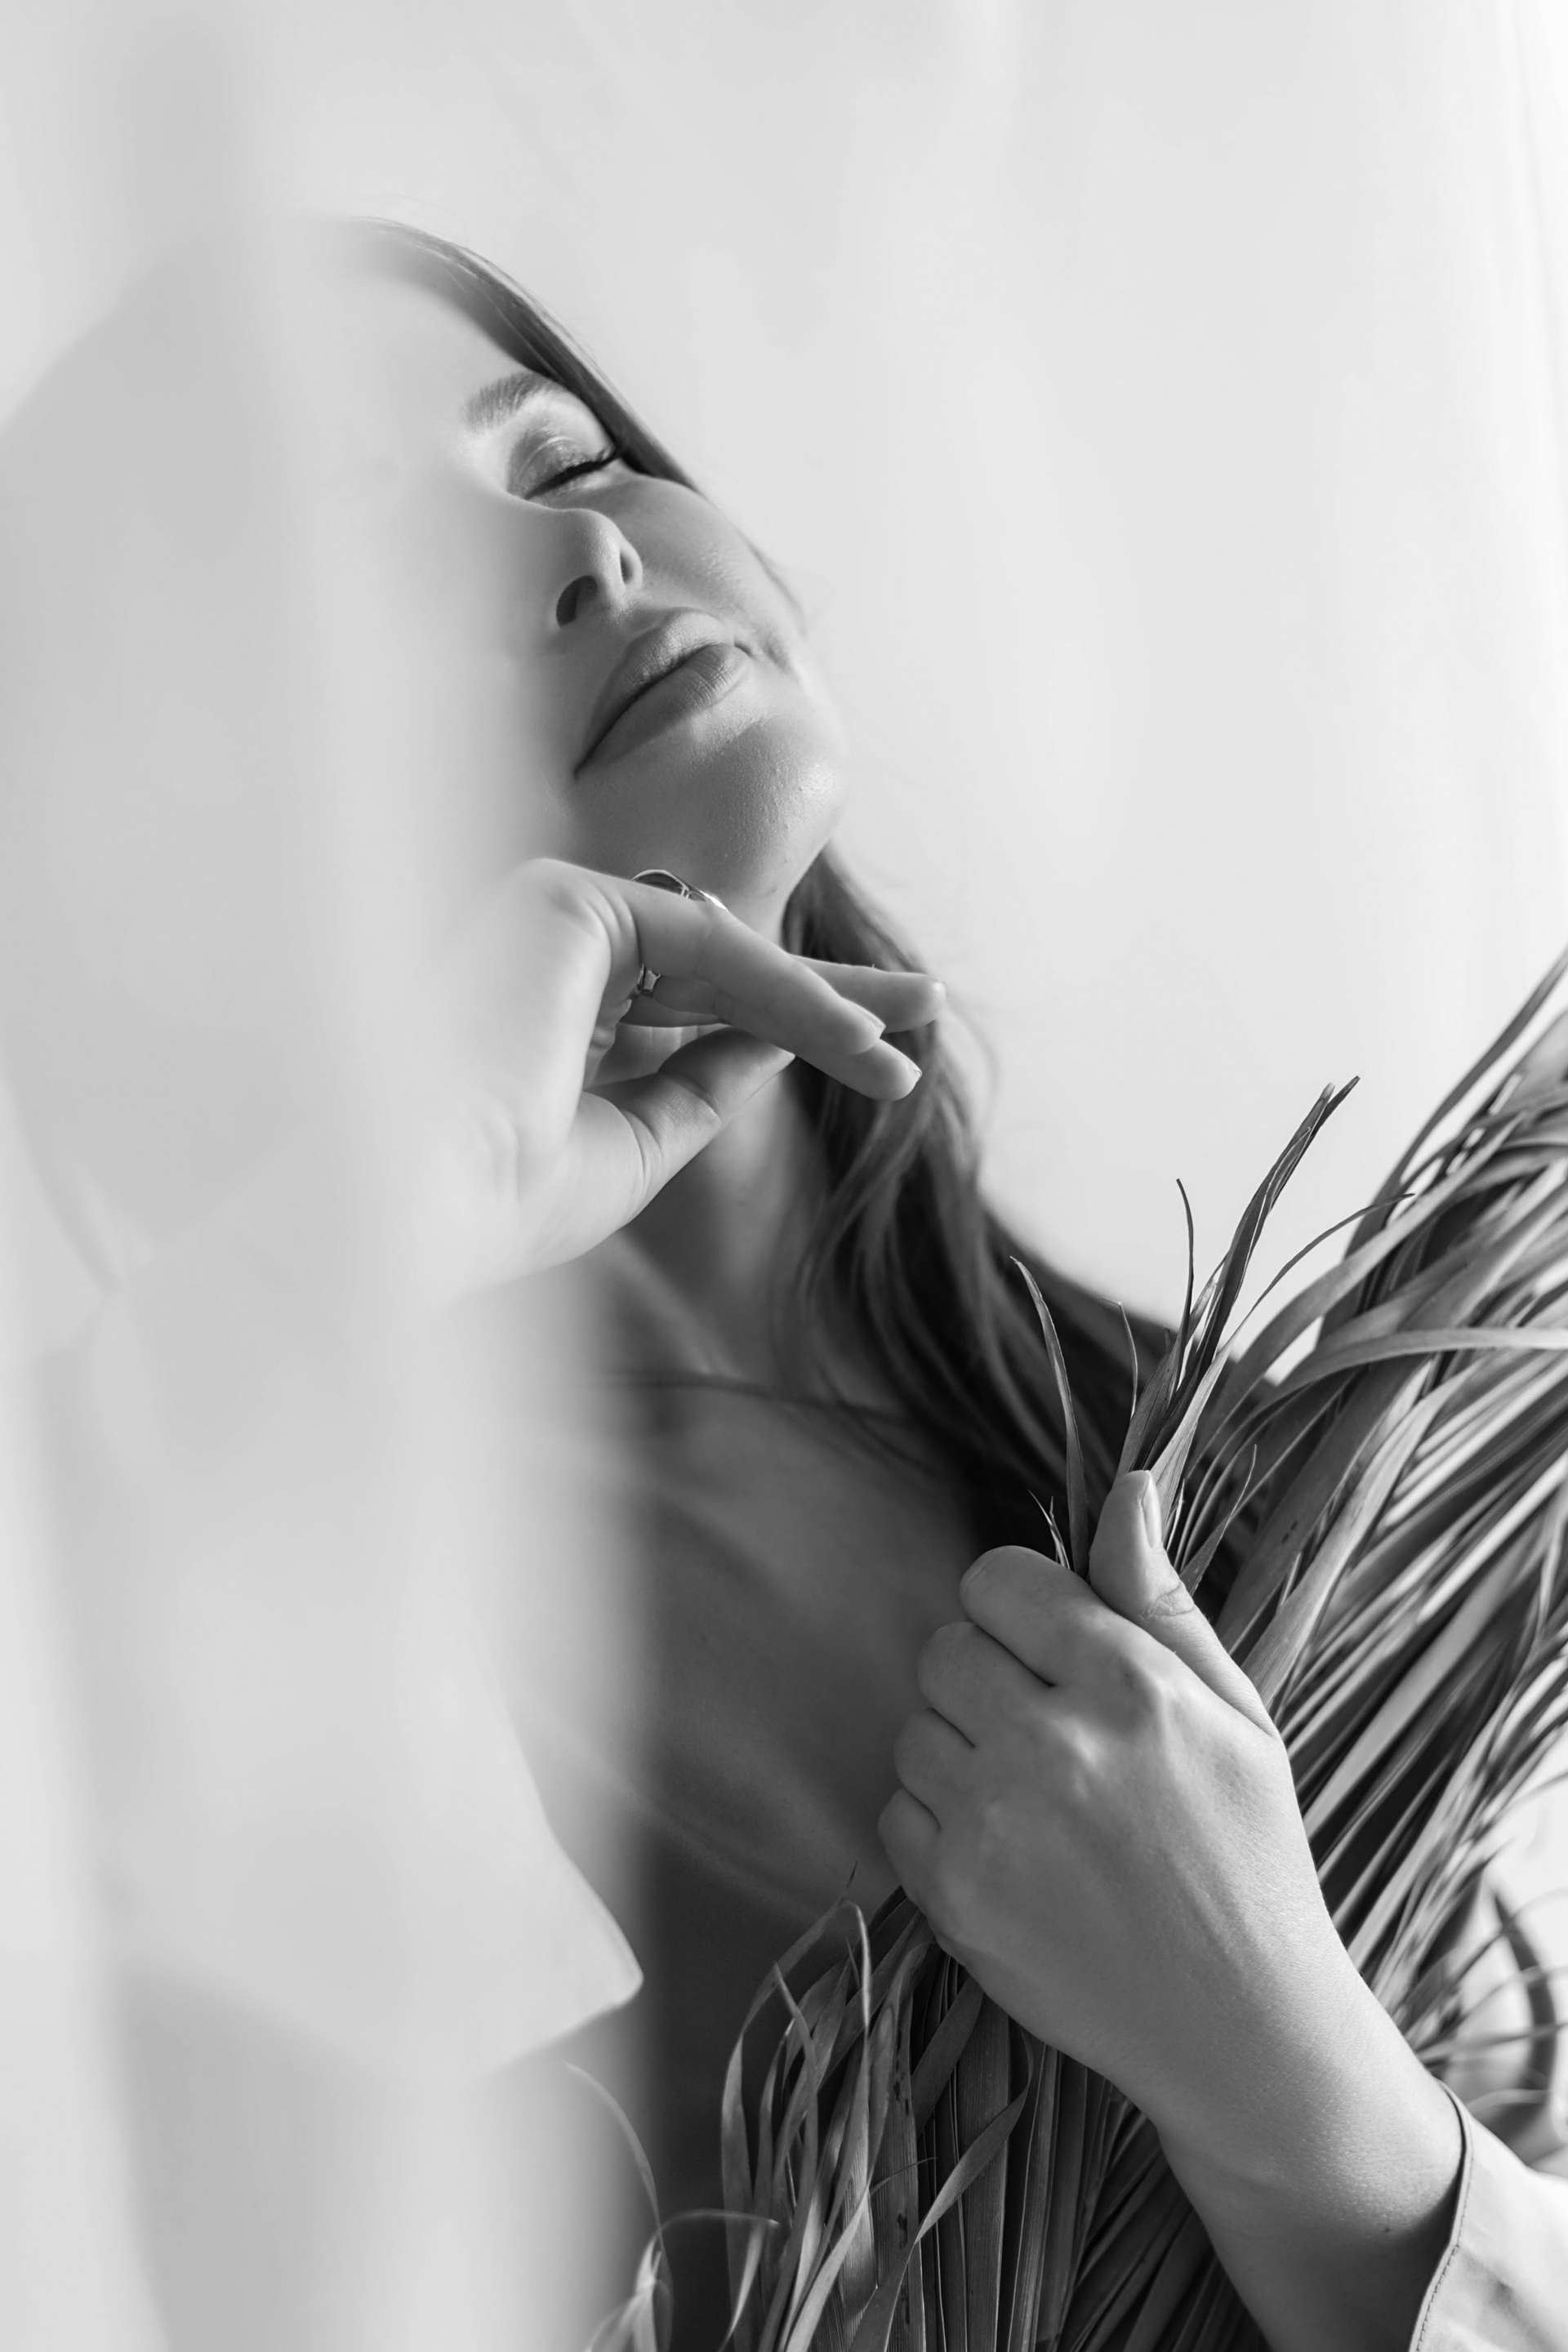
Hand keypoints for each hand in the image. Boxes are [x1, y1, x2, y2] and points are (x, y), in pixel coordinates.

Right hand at [413, 858, 941, 1297]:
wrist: (419, 1205)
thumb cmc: (499, 1199)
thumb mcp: (635, 1146)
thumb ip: (700, 1085)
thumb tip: (778, 1045)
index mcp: (546, 1014)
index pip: (688, 1006)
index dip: (787, 1026)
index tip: (879, 1057)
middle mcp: (543, 954)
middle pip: (718, 966)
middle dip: (828, 992)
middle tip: (927, 1006)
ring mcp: (548, 916)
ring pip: (723, 958)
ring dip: (823, 1007)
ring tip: (900, 1058)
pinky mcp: (566, 899)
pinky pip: (711, 946)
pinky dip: (790, 995)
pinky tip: (857, 1041)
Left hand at [881, 1472, 1336, 2154]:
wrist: (1238, 2026)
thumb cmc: (1247, 1852)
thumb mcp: (1235, 1711)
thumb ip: (1161, 1597)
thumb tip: (1131, 1483)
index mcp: (1127, 1685)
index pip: (999, 1579)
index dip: (1022, 1607)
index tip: (1053, 1646)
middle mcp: (1051, 1744)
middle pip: (945, 1647)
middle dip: (986, 1674)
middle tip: (1046, 1728)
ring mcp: (994, 1823)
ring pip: (914, 1727)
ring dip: (958, 1749)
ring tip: (1033, 1797)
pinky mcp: (953, 1895)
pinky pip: (897, 1811)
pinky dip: (938, 1826)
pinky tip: (1009, 1852)